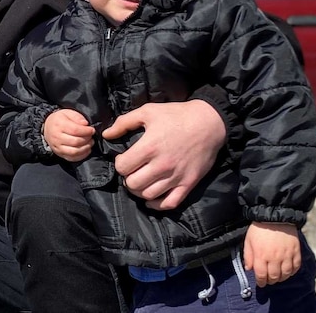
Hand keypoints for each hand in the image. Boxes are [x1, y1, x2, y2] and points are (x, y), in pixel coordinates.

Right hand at [43, 109, 94, 161]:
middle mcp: (57, 137)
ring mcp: (57, 147)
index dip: (86, 131)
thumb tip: (85, 124)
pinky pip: (72, 158)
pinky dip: (82, 156)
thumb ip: (77, 117)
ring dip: (85, 148)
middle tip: (91, 136)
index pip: (75, 130)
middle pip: (76, 142)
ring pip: (74, 152)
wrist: (47, 127)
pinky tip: (86, 150)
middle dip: (87, 139)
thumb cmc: (60, 120)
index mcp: (59, 125)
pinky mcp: (59, 154)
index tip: (92, 130)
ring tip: (90, 143)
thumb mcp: (67, 113)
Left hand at [101, 100, 224, 209]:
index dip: (120, 164)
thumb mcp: (148, 111)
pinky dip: (157, 204)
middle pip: (133, 184)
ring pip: (148, 195)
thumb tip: (106, 135)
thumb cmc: (176, 115)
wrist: (209, 123)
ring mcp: (175, 177)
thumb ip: (124, 122)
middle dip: (128, 178)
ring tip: (141, 181)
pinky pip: (169, 203)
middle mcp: (161, 165)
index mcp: (149, 147)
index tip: (124, 158)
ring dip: (139, 190)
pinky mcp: (188, 184)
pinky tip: (151, 197)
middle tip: (132, 171)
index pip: (123, 167)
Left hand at [243, 222, 300, 286]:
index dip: (260, 282)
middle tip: (269, 280)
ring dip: (281, 278)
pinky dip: (292, 272)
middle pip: (274, 277)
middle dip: (271, 281)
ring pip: (286, 274)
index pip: (261, 275)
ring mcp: (287, 255)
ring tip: (278, 277)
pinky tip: (288, 271)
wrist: (275, 216)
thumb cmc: (259, 228)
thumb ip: (248, 256)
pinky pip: (296, 267)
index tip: (260, 283)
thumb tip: (249, 268)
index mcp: (261, 256)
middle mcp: (275, 258)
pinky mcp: (296, 252)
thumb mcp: (248, 240)